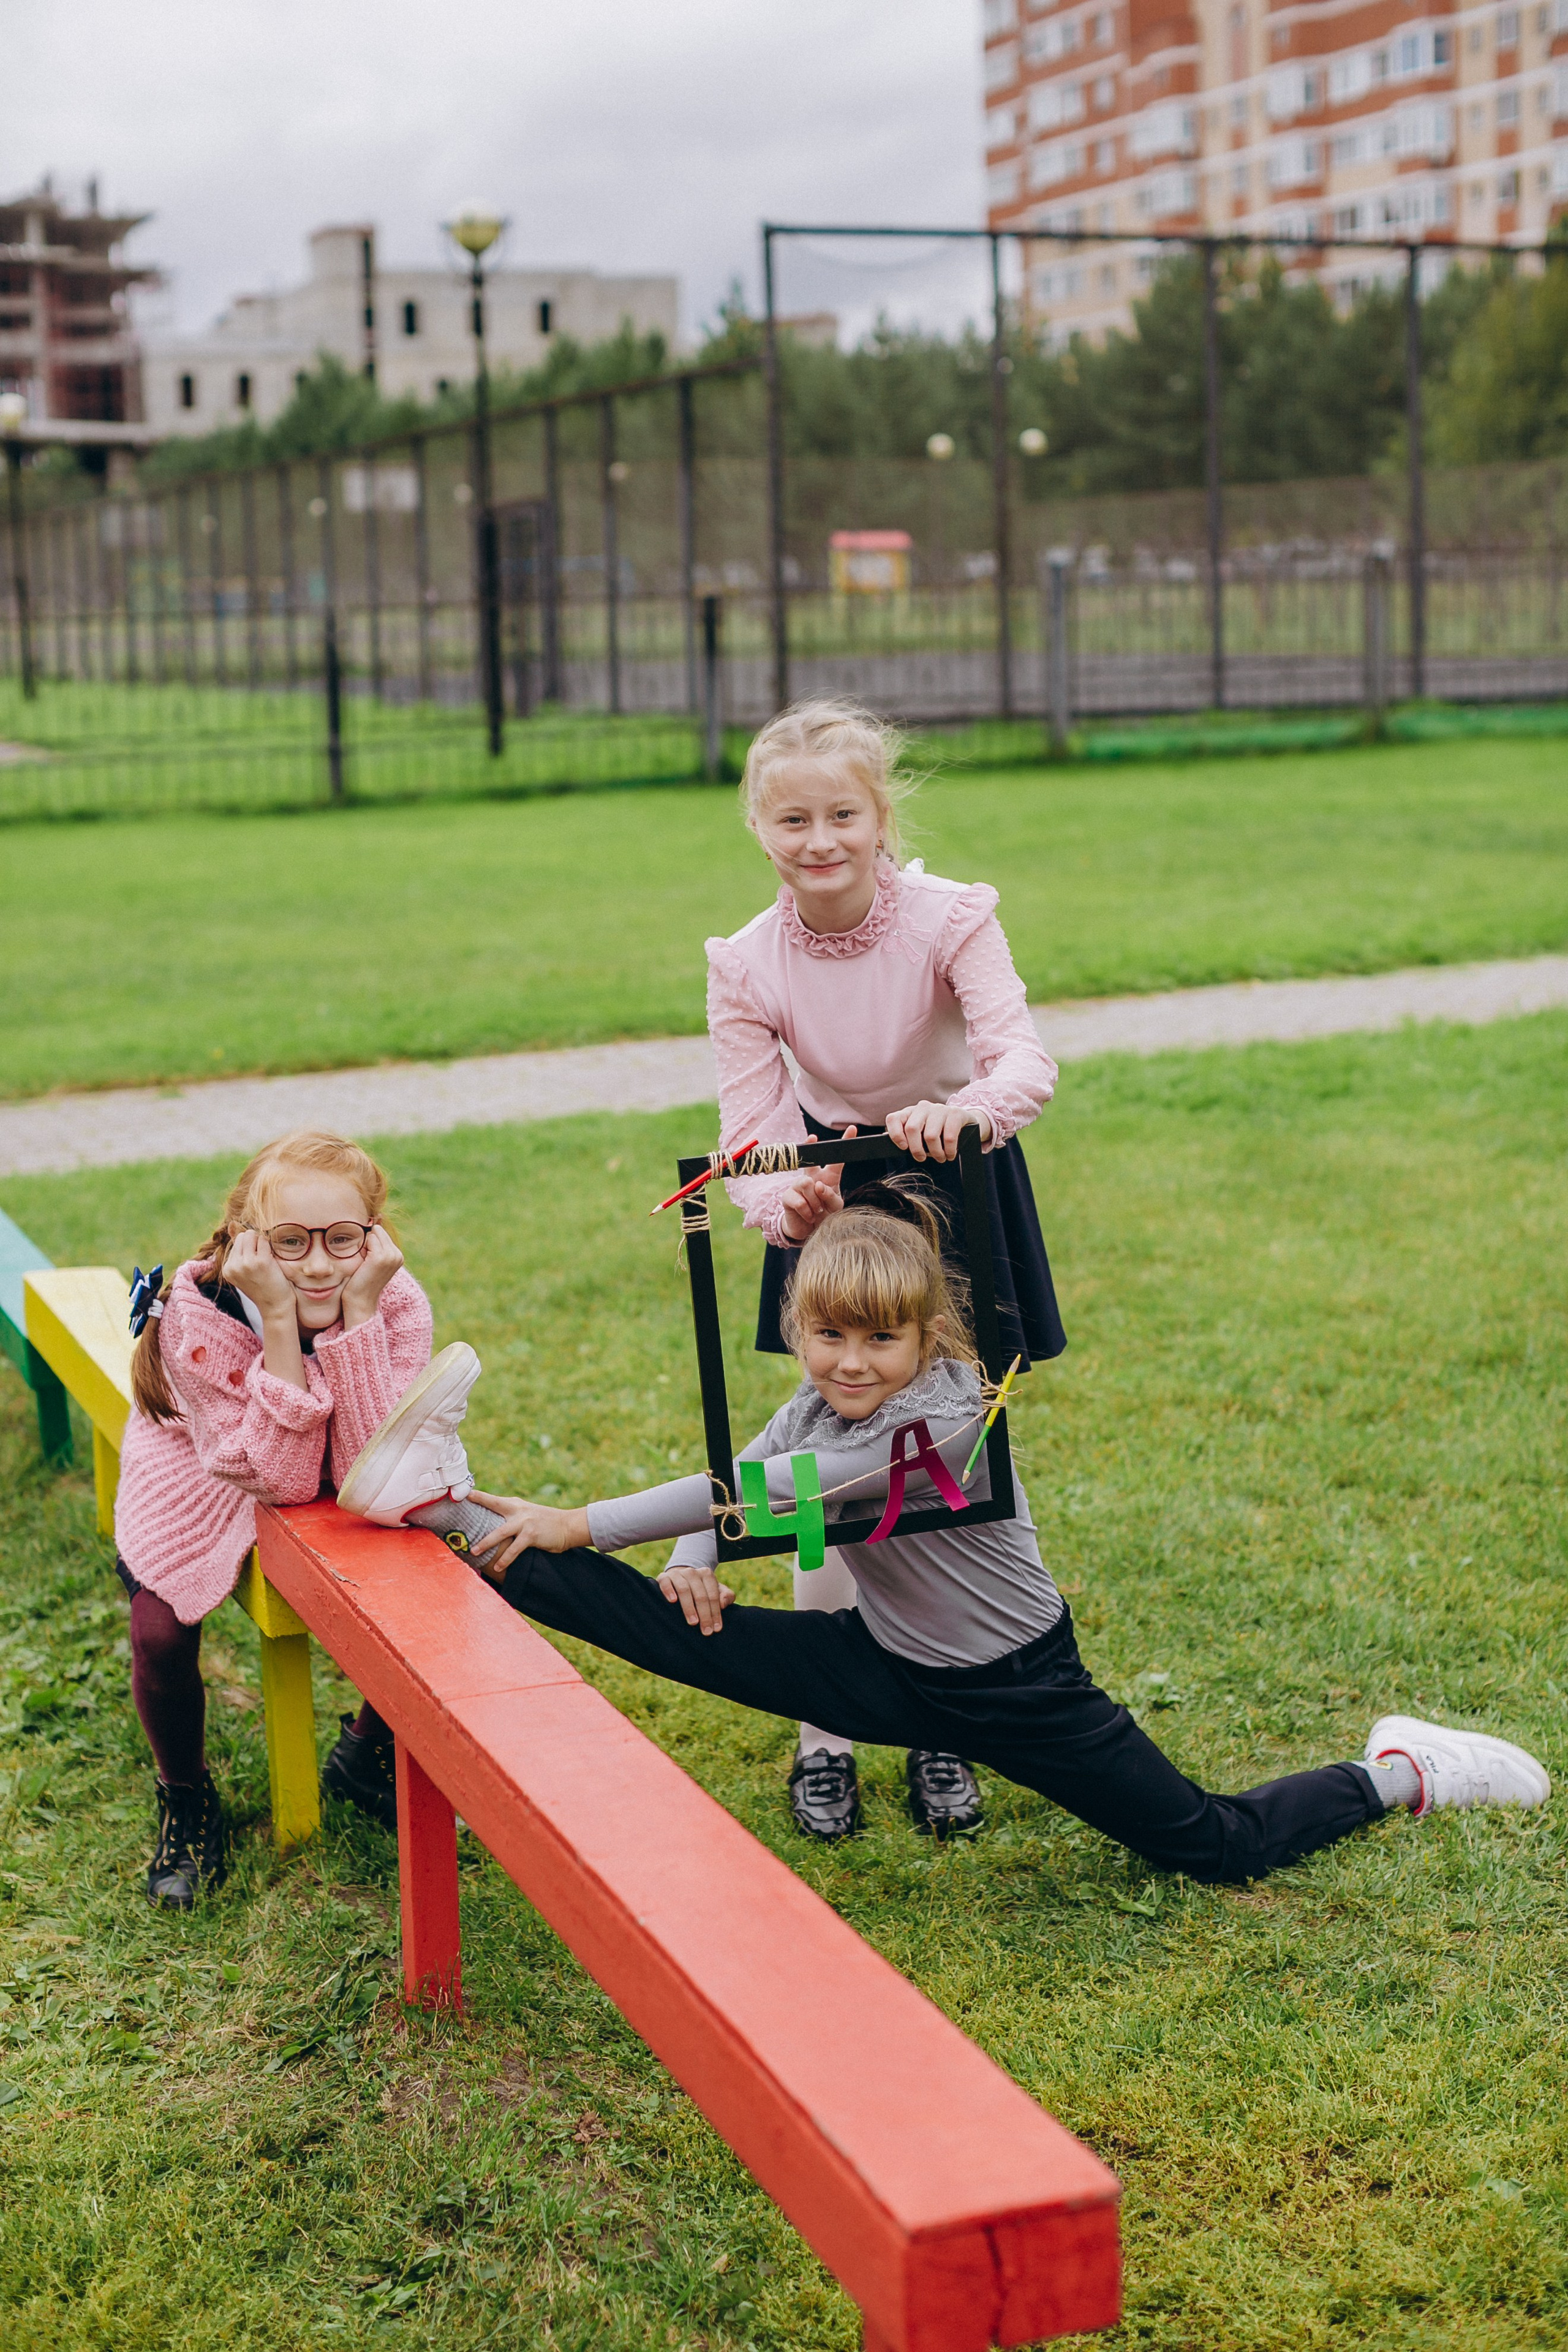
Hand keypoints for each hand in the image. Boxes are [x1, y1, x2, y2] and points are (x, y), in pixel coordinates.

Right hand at [223, 1228, 296, 1318]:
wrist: (276, 1307)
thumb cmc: (264, 1287)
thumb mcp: (245, 1269)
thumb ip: (239, 1248)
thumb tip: (232, 1224)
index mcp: (227, 1269)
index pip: (237, 1241)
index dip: (251, 1247)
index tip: (257, 1263)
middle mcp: (233, 1265)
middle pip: (243, 1235)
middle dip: (255, 1242)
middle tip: (264, 1259)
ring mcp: (246, 1263)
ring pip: (253, 1235)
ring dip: (263, 1243)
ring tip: (268, 1260)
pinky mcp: (261, 1261)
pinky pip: (265, 1240)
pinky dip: (271, 1247)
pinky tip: (273, 1261)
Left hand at [339, 1222, 403, 1329]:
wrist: (359, 1302)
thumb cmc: (360, 1282)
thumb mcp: (371, 1260)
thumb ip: (375, 1243)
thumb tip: (376, 1218)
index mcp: (397, 1256)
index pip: (380, 1233)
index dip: (370, 1244)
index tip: (367, 1262)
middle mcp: (398, 1255)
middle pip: (378, 1231)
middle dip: (368, 1242)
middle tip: (365, 1263)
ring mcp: (391, 1256)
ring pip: (374, 1233)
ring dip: (364, 1245)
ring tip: (364, 1264)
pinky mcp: (381, 1257)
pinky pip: (369, 1238)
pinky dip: (362, 1248)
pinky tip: (362, 1264)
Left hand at [467, 1490, 590, 1578]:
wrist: (568, 1526)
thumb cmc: (545, 1523)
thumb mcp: (527, 1514)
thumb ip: (512, 1516)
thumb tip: (492, 1526)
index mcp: (516, 1504)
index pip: (493, 1499)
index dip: (478, 1495)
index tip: (463, 1492)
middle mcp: (519, 1510)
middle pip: (494, 1505)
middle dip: (479, 1503)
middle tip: (461, 1507)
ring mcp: (525, 1522)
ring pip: (500, 1533)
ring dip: (486, 1543)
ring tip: (474, 1551)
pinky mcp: (532, 1535)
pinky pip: (515, 1549)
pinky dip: (506, 1558)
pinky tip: (498, 1566)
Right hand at [656, 1562, 735, 1634]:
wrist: (679, 1580)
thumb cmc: (701, 1590)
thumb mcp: (716, 1591)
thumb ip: (727, 1596)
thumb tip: (723, 1604)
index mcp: (707, 1574)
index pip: (713, 1595)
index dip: (715, 1613)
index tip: (716, 1628)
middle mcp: (692, 1572)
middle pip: (700, 1595)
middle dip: (704, 1614)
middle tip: (706, 1631)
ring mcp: (677, 1574)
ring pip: (684, 1589)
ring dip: (689, 1607)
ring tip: (693, 1622)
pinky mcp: (664, 1577)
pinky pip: (666, 1582)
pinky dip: (669, 1590)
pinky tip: (672, 1601)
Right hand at [778, 1127, 855, 1245]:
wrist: (808, 1231)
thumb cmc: (824, 1216)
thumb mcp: (835, 1208)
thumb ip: (831, 1196)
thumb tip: (818, 1185)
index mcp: (828, 1178)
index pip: (837, 1160)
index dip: (844, 1144)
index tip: (852, 1129)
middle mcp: (812, 1178)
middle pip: (811, 1159)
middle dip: (810, 1147)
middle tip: (812, 1137)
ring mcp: (798, 1186)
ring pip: (807, 1183)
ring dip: (814, 1200)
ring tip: (816, 1211)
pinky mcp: (788, 1196)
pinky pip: (799, 1200)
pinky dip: (807, 1211)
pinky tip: (808, 1215)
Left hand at [884, 1103, 992, 1163]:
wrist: (962, 1120)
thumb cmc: (937, 1130)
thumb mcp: (921, 1131)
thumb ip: (907, 1136)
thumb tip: (895, 1144)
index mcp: (910, 1112)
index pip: (893, 1119)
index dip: (895, 1134)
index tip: (903, 1147)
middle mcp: (923, 1107)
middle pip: (912, 1129)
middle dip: (916, 1149)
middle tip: (922, 1158)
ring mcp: (939, 1109)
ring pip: (930, 1135)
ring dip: (936, 1153)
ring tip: (940, 1158)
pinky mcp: (955, 1113)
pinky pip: (949, 1137)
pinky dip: (949, 1150)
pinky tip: (950, 1154)